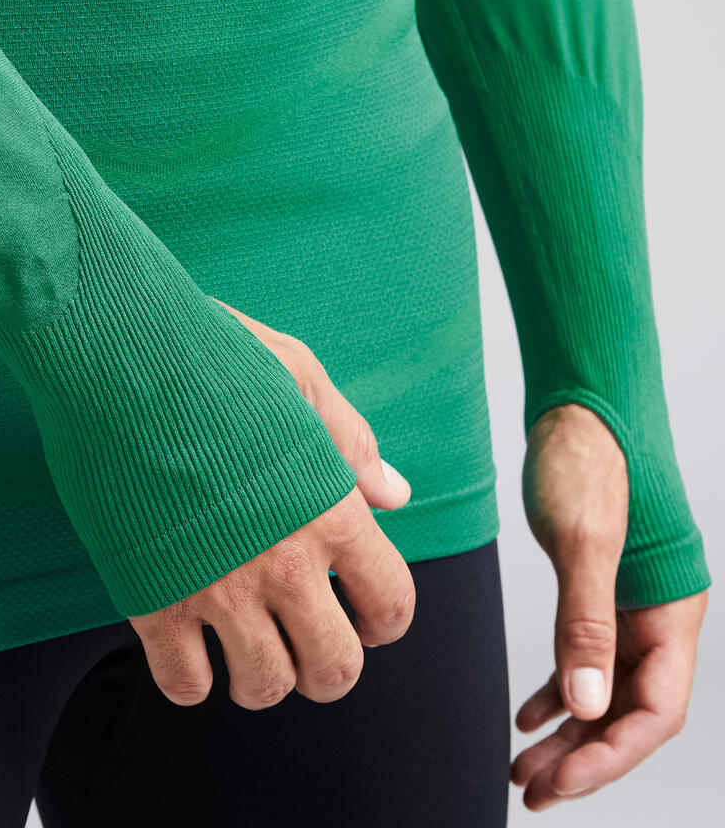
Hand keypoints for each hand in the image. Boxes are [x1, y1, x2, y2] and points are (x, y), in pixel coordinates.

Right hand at [129, 298, 414, 708]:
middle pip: (334, 671)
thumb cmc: (211, 354)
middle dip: (327, 669)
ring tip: (243, 643)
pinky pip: (183, 684)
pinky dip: (190, 677)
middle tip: (302, 641)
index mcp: (329, 508)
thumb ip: (349, 442)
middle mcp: (284, 561)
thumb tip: (394, 496)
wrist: (116, 355)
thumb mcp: (298, 376)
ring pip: (261, 688)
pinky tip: (187, 641)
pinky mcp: (152, 599)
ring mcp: (217, 586)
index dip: (381, 621)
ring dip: (258, 678)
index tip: (358, 613)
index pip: (390, 605)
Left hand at [511, 403, 709, 810]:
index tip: (557, 782)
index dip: (608, 754)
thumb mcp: (586, 540)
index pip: (654, 709)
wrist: (577, 406)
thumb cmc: (589, 458)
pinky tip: (528, 713)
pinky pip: (582, 655)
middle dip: (584, 756)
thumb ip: (586, 622)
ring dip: (568, 731)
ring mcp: (627, 603)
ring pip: (603, 688)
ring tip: (524, 765)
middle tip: (532, 790)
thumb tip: (585, 707)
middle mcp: (656, 616)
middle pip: (627, 709)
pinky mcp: (595, 586)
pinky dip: (558, 688)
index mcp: (670, 611)